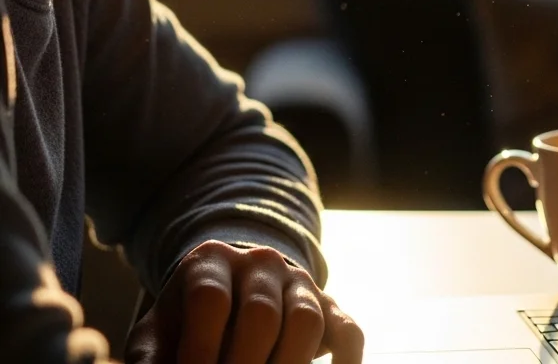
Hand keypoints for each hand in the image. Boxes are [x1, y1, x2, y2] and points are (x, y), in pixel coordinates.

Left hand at [124, 240, 362, 363]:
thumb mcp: (155, 337)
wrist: (228, 295)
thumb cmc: (181, 326)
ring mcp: (300, 283)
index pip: (210, 298)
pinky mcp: (331, 308)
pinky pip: (349, 331)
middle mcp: (260, 264)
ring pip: (306, 319)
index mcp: (209, 262)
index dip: (199, 348)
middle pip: (261, 312)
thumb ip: (149, 363)